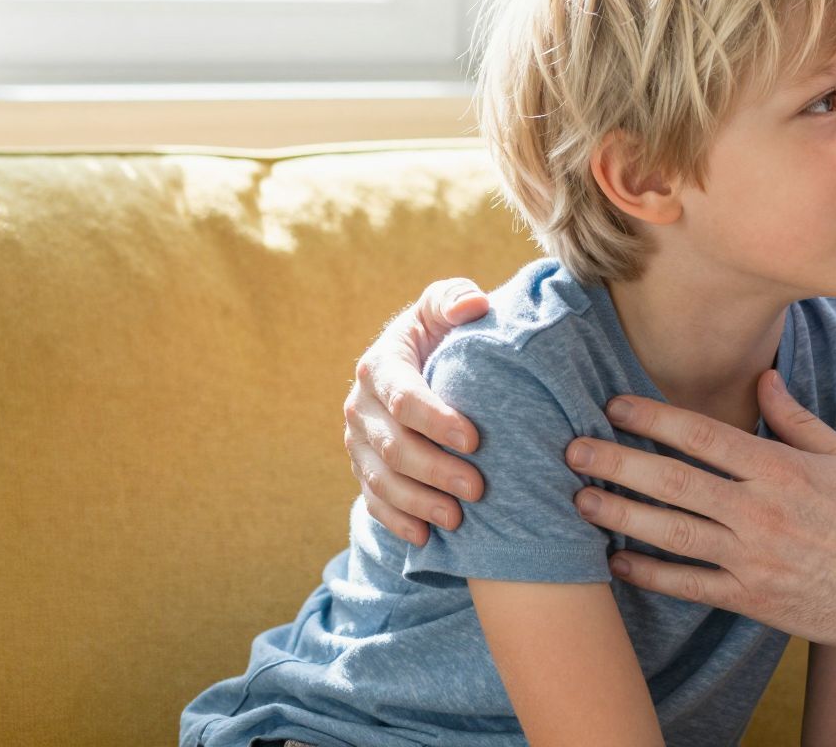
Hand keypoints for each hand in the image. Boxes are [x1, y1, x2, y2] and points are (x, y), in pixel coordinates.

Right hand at [343, 277, 490, 543]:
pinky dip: (397, 521)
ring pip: (381, 480)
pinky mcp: (362, 469)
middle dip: (435, 470)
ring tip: (458, 519)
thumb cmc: (440, 333)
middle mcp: (360, 406)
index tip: (475, 440)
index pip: (404, 397)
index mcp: (380, 366)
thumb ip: (455, 299)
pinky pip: (372, 501)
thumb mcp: (444, 307)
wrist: (419, 364)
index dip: (437, 421)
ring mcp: (357, 442)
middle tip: (478, 488)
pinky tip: (426, 536)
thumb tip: (475, 305)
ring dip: (418, 503)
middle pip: (393, 446)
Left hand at [567, 369, 835, 648]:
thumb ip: (797, 419)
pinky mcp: (751, 598)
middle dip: (617, 461)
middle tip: (574, 448)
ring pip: (671, 532)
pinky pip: (689, 585)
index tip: (615, 405)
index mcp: (781, 469)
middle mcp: (759, 512)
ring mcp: (752, 558)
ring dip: (620, 514)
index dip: (653, 417)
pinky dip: (650, 574)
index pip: (703, 436)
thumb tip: (763, 377)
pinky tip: (617, 563)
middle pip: (673, 481)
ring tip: (581, 499)